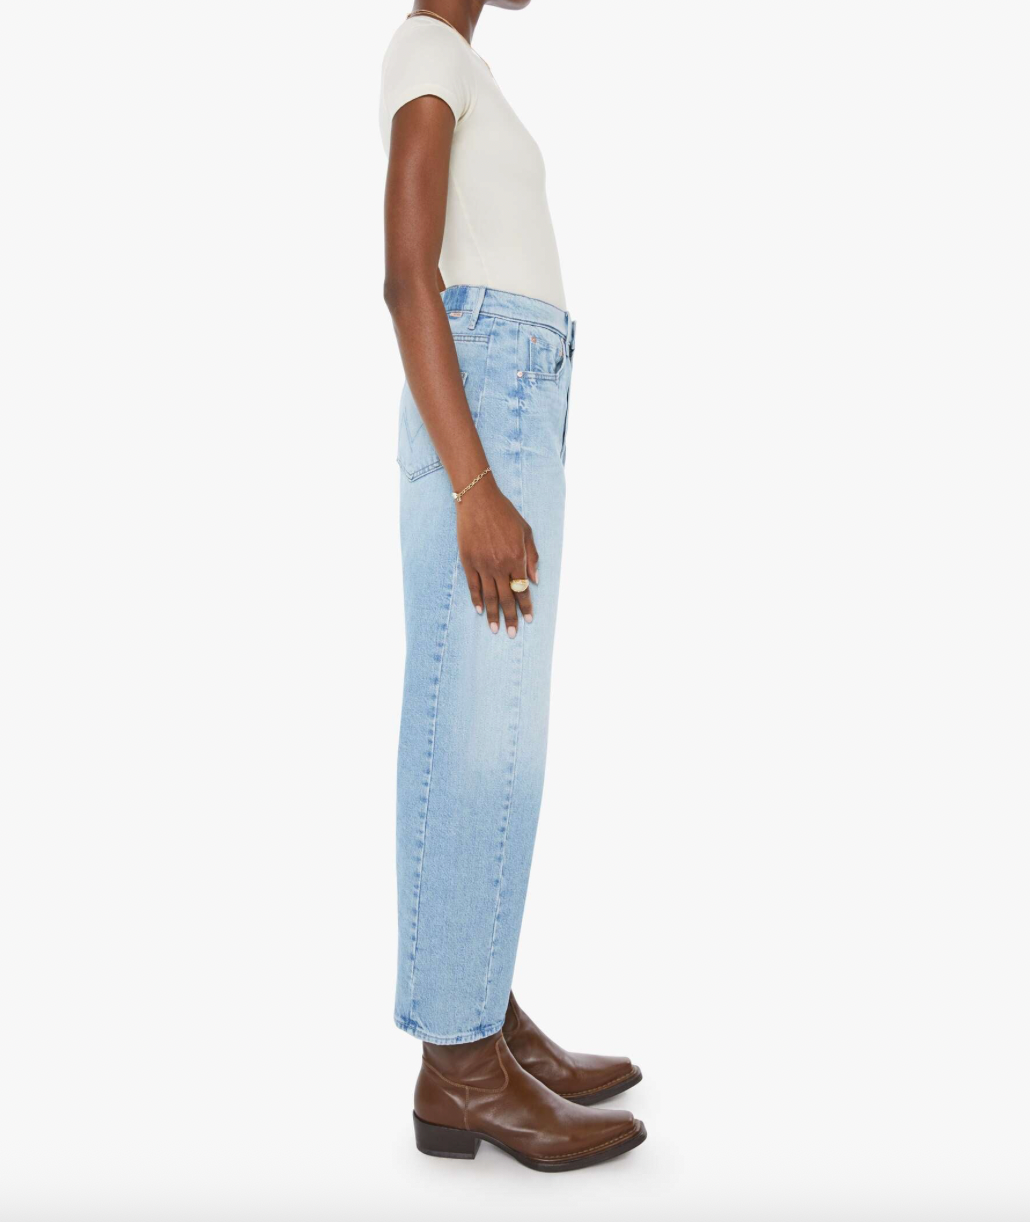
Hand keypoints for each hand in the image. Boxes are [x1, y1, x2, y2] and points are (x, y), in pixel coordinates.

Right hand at [456, 479, 538, 636]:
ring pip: (488, 596)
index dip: (526, 606)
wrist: (478, 500)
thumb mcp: (526, 531)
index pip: (522, 589)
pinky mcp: (467, 561)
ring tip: (495, 629)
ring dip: (493, 614)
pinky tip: (480, 611)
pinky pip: (473, 585)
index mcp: (516, 558)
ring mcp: (482, 564)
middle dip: (510, 618)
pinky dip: (476, 599)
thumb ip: (532, 557)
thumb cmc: (505, 513)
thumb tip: (534, 580)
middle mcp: (499, 565)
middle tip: (511, 634)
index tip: (529, 620)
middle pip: (506, 598)